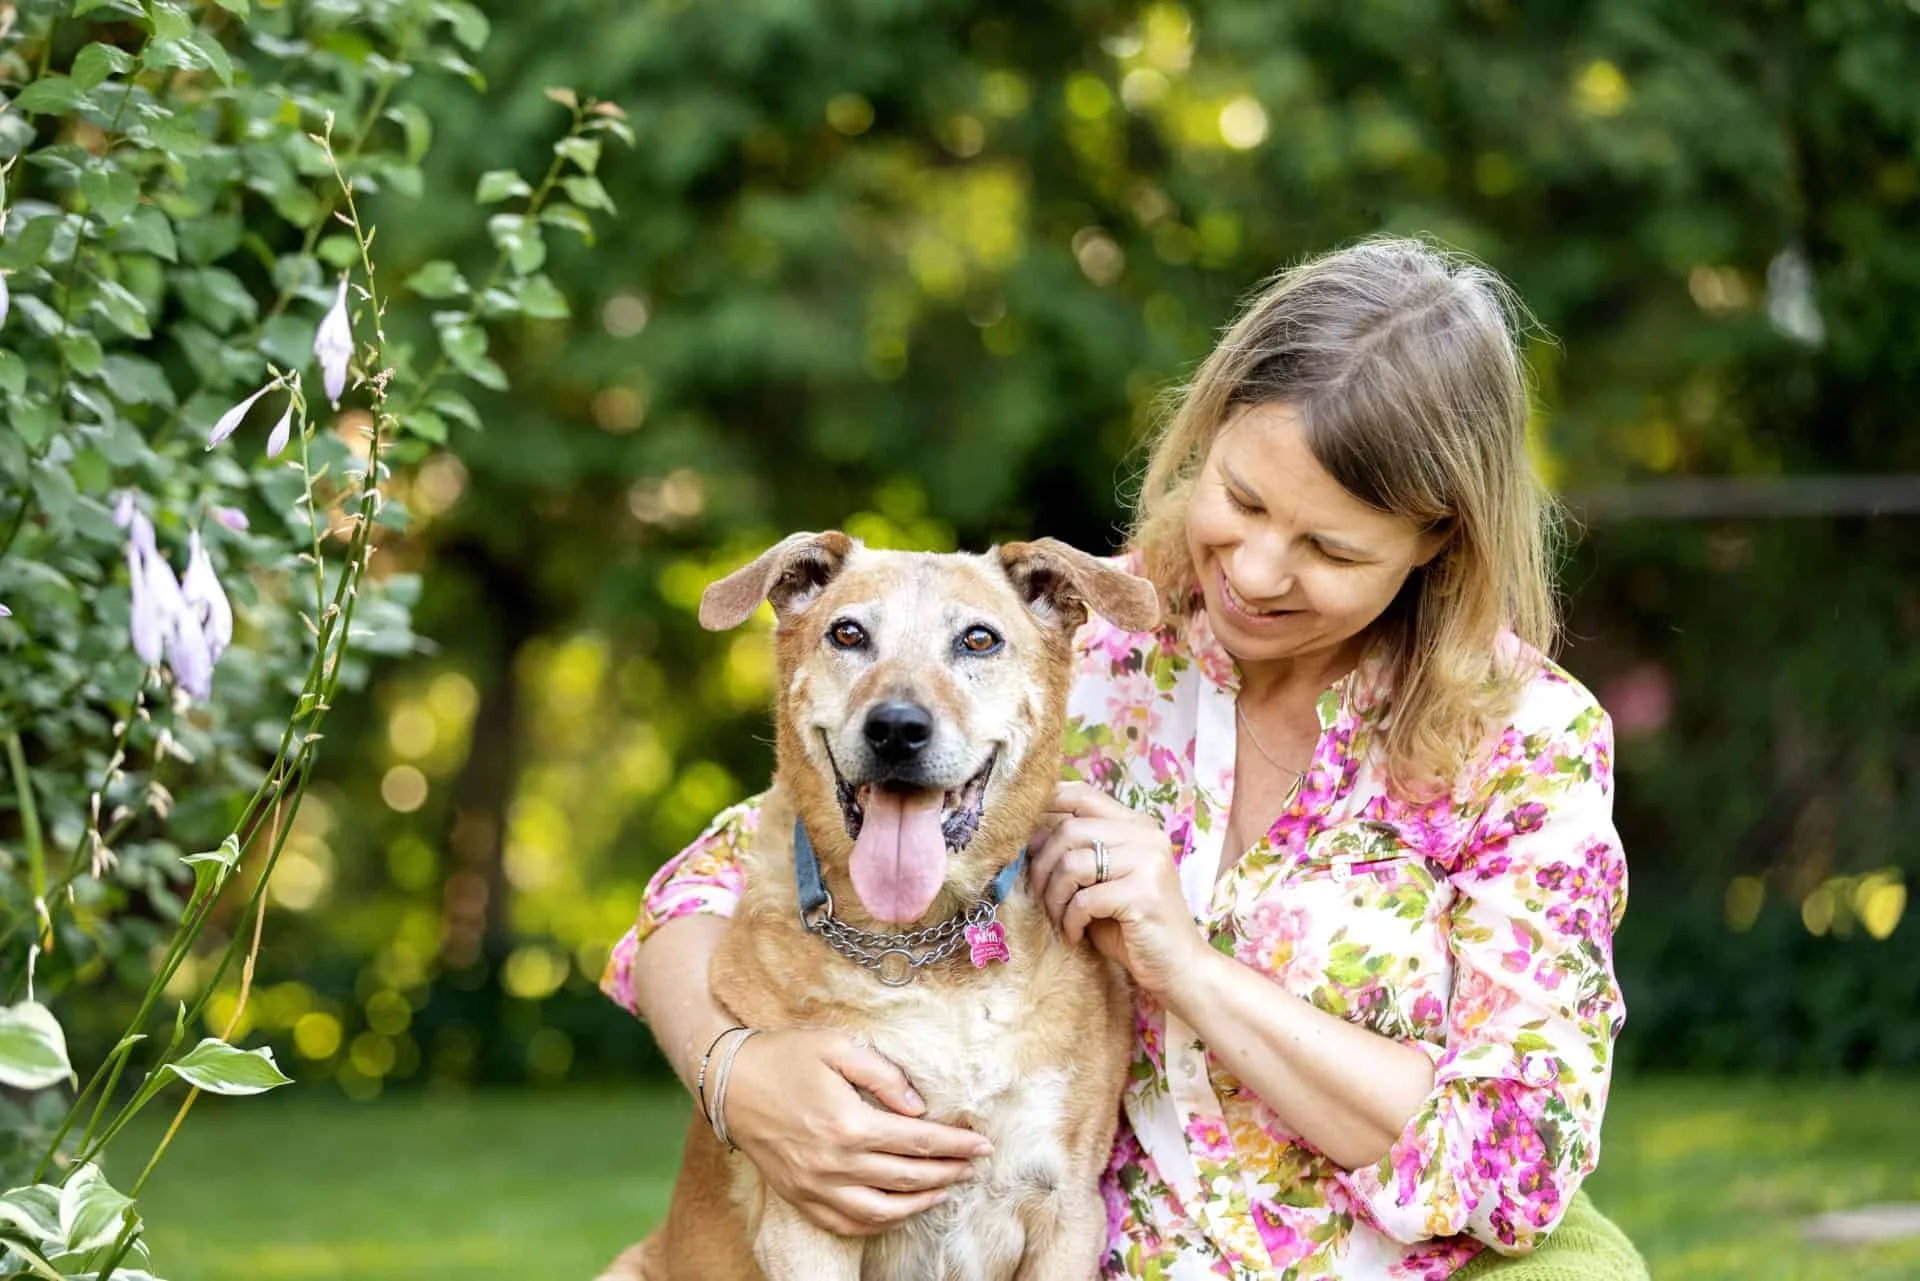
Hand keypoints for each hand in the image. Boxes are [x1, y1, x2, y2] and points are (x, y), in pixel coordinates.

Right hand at [720, 1027, 992, 1235]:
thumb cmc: (787, 1056)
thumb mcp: (838, 1046)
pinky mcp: (801, 1198)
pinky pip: (848, 1224)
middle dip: (949, 1172)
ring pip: (883, 1210)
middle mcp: (834, 1163)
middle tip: (974, 1166)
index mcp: (848, 1123)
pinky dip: (881, 1222)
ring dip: (921, 1202)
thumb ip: (884, 1074)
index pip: (917, 1141)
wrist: (731, 1083)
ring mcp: (816, 1186)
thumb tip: (919, 1107)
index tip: (983, 1144)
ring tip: (946, 1188)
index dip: (955, 1144)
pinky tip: (901, 1210)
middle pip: (907, 1178)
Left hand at [1028, 780, 1206, 998]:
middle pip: (1069, 830)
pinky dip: (1071, 920)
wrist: (1178, 968)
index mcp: (1136, 825)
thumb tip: (1026, 839)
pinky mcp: (1144, 894)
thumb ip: (1075, 855)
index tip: (1025, 837)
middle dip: (1042, 866)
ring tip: (1059, 917)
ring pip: (1072, 864)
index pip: (1083, 794)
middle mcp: (1145, 836)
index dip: (1046, 806)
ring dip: (1054, 896)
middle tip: (1040, 895)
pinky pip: (1084, 900)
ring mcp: (1148, 862)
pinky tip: (1076, 934)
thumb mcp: (1100, 882)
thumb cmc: (1131, 926)